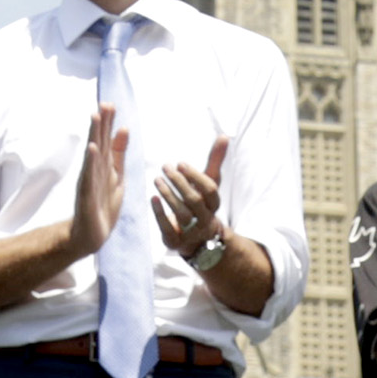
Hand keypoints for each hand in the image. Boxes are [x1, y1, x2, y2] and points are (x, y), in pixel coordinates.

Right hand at [68, 103, 128, 260]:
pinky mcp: (87, 195)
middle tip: (104, 104)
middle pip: (99, 142)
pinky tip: (92, 149)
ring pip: (93, 155)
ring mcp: (90, 181)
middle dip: (101, 124)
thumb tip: (124, 128)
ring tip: (95, 117)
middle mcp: (95, 170)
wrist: (91, 236)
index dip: (108, 123)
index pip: (106, 140)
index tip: (110, 104)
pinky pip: (89, 176)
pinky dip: (91, 162)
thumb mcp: (117, 176)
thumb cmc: (103, 204)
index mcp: (104, 165)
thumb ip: (119, 153)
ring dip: (94, 135)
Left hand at [150, 135, 230, 261]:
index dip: (196, 176)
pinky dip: (159, 214)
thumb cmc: (202, 203)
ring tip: (157, 179)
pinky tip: (152, 198)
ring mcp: (191, 233)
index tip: (180, 163)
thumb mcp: (209, 184)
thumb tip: (224, 135)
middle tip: (165, 167)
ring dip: (168, 195)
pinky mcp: (175, 242)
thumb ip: (214, 161)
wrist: (199, 240)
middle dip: (179, 182)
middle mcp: (205, 220)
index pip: (210, 190)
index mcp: (214, 205)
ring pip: (181, 214)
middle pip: (194, 200)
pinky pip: (168, 229)